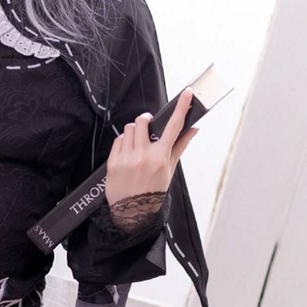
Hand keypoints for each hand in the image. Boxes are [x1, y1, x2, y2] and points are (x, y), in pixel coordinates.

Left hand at [105, 87, 200, 206]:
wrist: (132, 213)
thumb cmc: (153, 191)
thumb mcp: (169, 170)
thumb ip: (180, 146)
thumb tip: (193, 129)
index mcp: (160, 158)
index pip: (173, 126)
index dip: (181, 107)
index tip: (187, 93)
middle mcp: (143, 156)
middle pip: (142, 121)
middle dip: (145, 120)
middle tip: (148, 124)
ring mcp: (127, 159)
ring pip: (129, 128)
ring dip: (134, 130)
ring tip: (137, 141)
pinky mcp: (113, 162)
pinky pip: (118, 140)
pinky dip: (124, 141)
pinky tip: (128, 150)